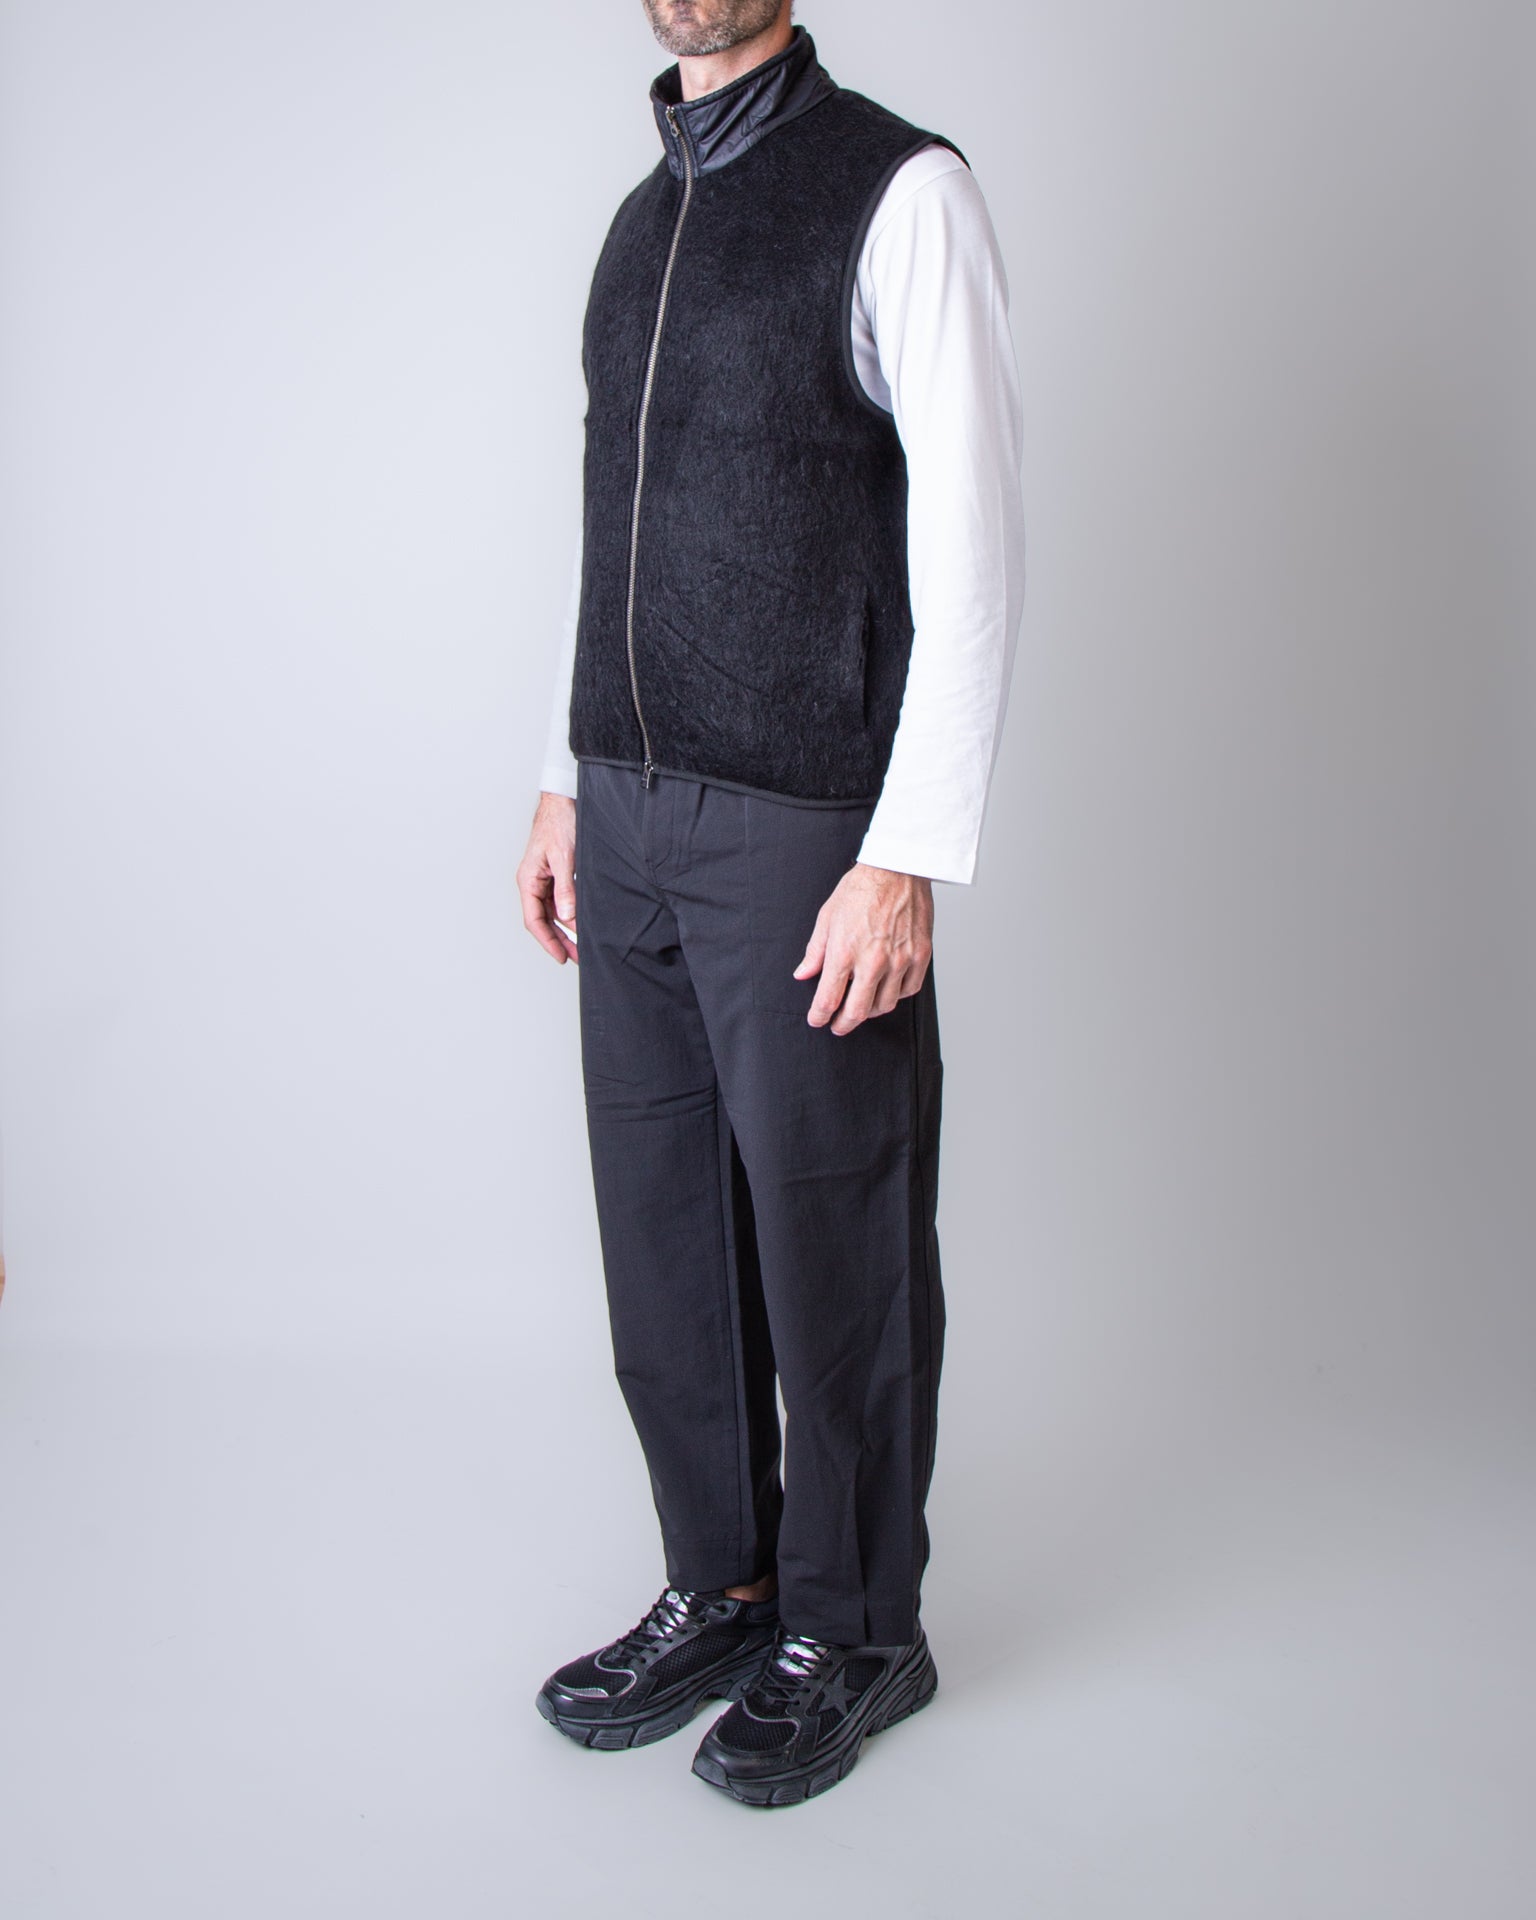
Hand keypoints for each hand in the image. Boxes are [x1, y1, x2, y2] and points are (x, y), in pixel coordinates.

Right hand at [517, 792, 578, 963]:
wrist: (563, 800)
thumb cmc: (559, 822)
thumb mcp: (565, 856)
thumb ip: (566, 888)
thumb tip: (567, 916)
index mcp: (528, 879)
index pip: (534, 920)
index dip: (548, 941)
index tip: (561, 956)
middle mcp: (533, 882)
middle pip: (543, 920)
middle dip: (559, 941)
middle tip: (576, 958)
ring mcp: (544, 879)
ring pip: (552, 913)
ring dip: (565, 930)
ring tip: (581, 946)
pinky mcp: (555, 874)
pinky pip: (560, 901)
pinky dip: (569, 914)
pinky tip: (581, 922)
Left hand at [795, 862, 932, 1034]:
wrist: (897, 868)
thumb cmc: (862, 888)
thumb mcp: (828, 917)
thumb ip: (816, 951)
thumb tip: (803, 973)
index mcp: (845, 951)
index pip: (828, 998)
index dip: (820, 1015)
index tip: (818, 1020)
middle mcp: (873, 960)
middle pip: (857, 1011)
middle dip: (843, 1024)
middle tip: (838, 1025)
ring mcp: (900, 959)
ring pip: (885, 1005)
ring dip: (870, 1011)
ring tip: (862, 1006)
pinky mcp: (920, 955)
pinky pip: (909, 989)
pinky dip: (896, 995)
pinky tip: (888, 989)